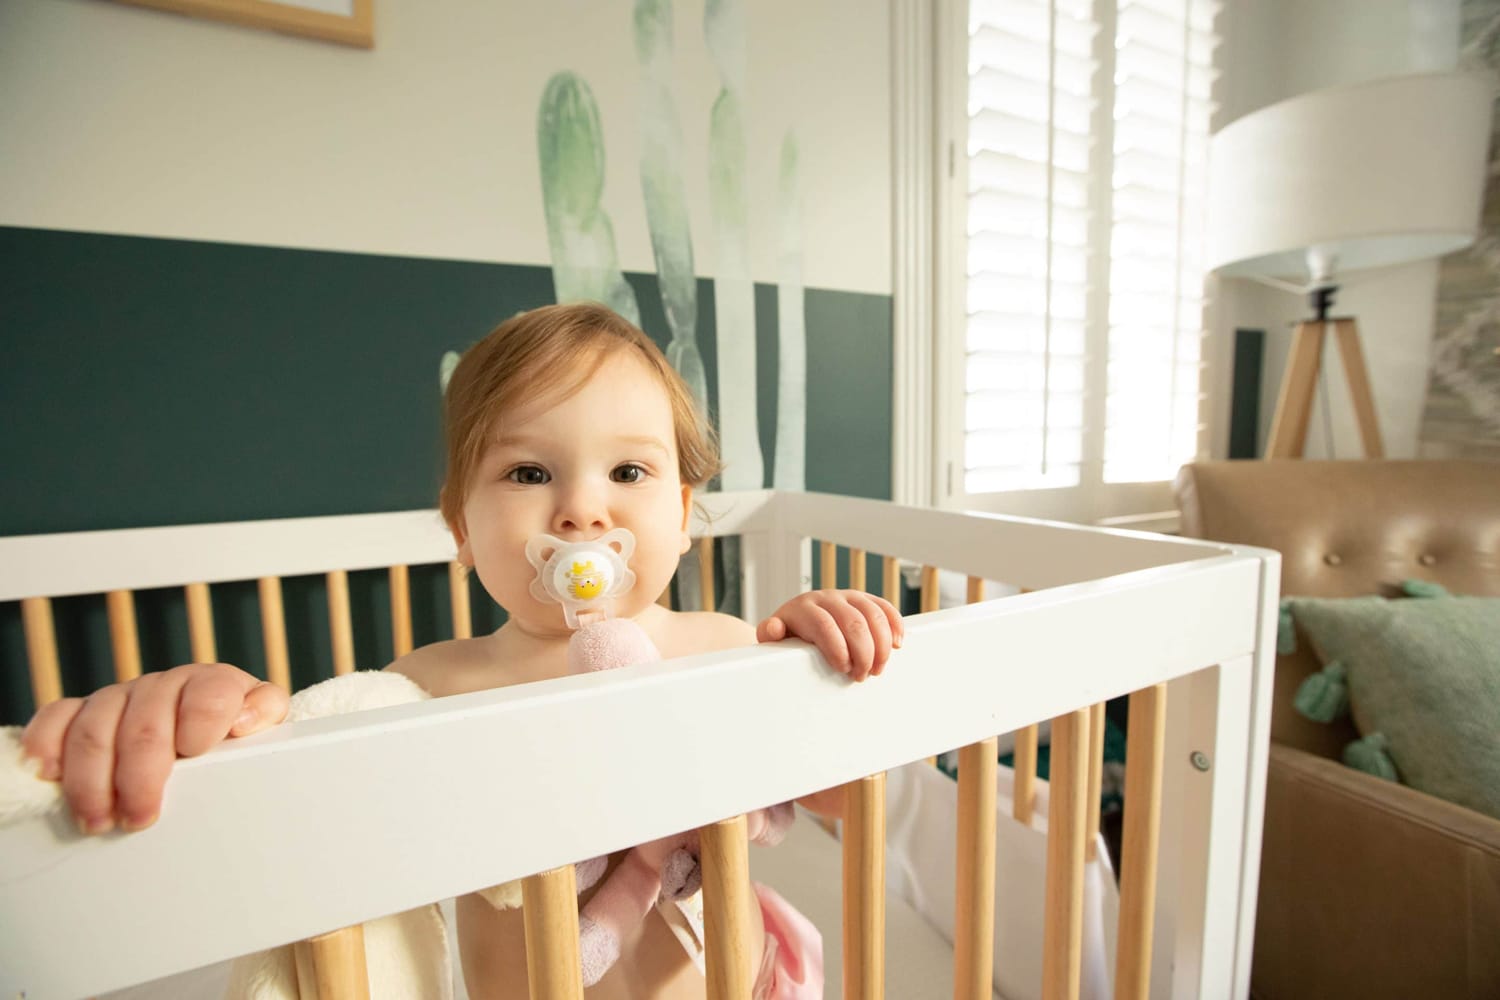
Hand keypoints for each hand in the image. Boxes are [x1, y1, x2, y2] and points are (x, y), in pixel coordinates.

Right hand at [18, 663, 287, 834]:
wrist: (205, 733)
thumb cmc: (234, 739)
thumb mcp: (263, 730)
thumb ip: (264, 718)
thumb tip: (245, 722)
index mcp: (213, 685)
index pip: (209, 694)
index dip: (201, 724)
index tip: (195, 754)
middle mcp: (164, 687)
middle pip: (145, 724)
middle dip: (140, 774)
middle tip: (140, 817)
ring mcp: (121, 698)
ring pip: (96, 728)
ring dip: (93, 779)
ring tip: (99, 821)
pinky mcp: (83, 713)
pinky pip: (56, 718)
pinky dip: (47, 745)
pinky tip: (49, 775)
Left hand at [756, 590, 903, 680]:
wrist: (793, 624)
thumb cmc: (786, 638)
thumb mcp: (774, 640)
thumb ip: (770, 634)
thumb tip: (775, 628)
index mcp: (803, 608)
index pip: (824, 624)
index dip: (837, 647)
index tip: (843, 669)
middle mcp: (826, 598)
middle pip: (852, 621)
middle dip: (862, 651)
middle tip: (862, 676)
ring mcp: (847, 596)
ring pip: (872, 614)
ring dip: (881, 644)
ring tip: (878, 668)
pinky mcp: (863, 599)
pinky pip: (884, 607)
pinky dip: (895, 624)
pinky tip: (898, 644)